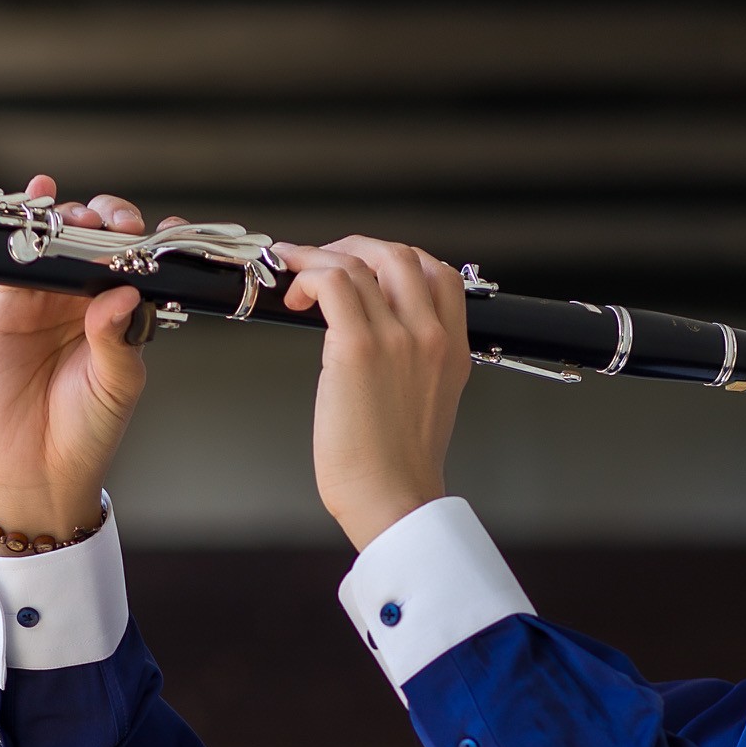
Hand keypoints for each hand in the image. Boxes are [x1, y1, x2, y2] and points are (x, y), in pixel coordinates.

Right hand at [0, 179, 151, 537]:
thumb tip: (123, 294)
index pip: (141, 265)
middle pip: (101, 240)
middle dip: (110, 221)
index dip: (151, 243)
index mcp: (123, 315)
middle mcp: (87, 300)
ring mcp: (47, 298)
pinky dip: (24, 225)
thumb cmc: (87, 431)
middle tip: (115, 227)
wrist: (35, 468)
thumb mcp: (116, 386)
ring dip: (70, 217)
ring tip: (78, 221)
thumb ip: (119, 339)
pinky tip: (36, 200)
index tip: (165, 231)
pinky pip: (16, 256)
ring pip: (61, 240)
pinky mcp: (8, 304)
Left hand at [279, 236, 471, 550]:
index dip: (394, 259)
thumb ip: (415, 362)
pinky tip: (292, 295)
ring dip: (317, 257)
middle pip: (398, 254)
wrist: (391, 498)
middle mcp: (430, 336)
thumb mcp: (428, 401)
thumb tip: (374, 337)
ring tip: (294, 275)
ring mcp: (397, 338)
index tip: (363, 268)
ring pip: (358, 262)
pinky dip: (305, 274)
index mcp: (452, 349)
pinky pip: (330, 282)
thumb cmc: (397, 465)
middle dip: (353, 248)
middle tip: (322, 263)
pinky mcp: (357, 348)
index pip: (440, 273)